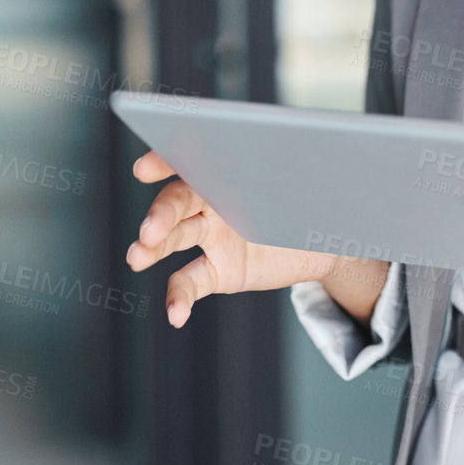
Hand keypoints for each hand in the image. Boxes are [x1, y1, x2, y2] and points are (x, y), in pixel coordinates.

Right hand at [126, 151, 342, 327]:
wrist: (326, 240)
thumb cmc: (312, 196)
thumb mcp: (305, 178)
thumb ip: (289, 167)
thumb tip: (297, 149)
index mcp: (229, 170)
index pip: (192, 159)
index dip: (166, 161)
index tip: (145, 169)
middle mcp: (212, 200)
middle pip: (178, 202)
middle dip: (160, 214)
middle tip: (149, 231)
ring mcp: (212, 236)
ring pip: (174, 238)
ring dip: (152, 248)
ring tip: (137, 258)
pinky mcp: (218, 270)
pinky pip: (191, 281)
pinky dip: (179, 297)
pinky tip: (175, 315)